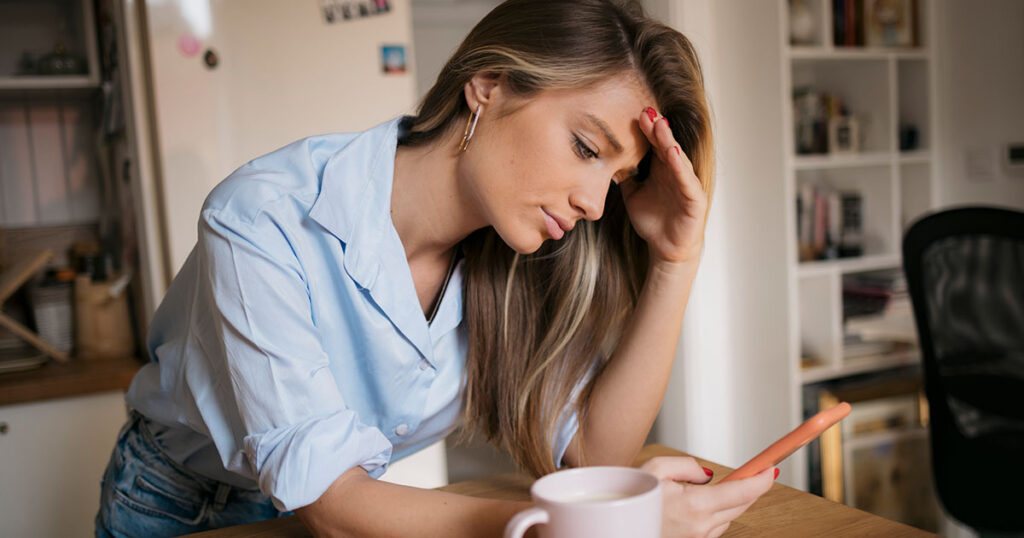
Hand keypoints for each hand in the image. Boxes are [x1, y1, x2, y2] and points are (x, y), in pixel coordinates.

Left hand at [620, 108, 708, 264]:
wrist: (665, 247)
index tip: (633, 113)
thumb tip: (605, 159)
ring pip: (677, 157)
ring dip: (668, 140)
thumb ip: (624, 176)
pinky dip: (680, 166)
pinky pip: (687, 180)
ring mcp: (686, 183)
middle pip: (665, 144)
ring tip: (660, 125)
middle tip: (646, 110)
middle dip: (656, 128)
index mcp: (661, 168)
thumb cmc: (652, 219)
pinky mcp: (695, 198)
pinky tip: (672, 153)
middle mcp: (675, 171)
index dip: (645, 129)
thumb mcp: (632, 194)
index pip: (653, 143)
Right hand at [641, 457, 775, 537]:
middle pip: (741, 506)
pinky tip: (701, 505)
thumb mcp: (655, 468)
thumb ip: (687, 465)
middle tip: (759, 472)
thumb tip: (708, 474)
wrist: (618, 526)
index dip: (761, 479)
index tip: (772, 470)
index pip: (741, 492)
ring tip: (716, 488)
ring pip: (728, 517)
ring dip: (731, 502)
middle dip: (751, 488)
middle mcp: (701, 527)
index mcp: (694, 506)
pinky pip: (715, 527)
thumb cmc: (633, 498)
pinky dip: (716, 514)